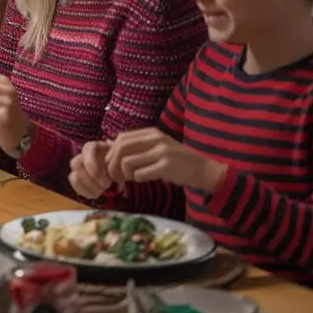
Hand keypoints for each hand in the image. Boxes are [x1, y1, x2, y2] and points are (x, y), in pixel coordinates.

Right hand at [69, 141, 115, 199]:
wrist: (120, 173)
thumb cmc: (120, 164)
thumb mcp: (121, 160)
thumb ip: (116, 163)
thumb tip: (115, 171)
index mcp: (94, 147)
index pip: (86, 150)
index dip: (90, 163)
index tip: (100, 175)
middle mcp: (83, 156)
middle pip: (76, 163)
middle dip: (90, 178)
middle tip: (106, 185)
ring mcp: (79, 168)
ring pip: (74, 176)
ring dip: (88, 186)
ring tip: (102, 191)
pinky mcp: (78, 179)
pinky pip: (75, 185)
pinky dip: (85, 192)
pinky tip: (96, 195)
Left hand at [106, 128, 226, 190]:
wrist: (202, 169)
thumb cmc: (176, 160)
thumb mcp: (157, 146)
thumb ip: (137, 145)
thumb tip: (109, 146)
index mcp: (151, 133)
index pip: (121, 139)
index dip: (112, 153)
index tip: (111, 165)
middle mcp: (155, 139)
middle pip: (121, 149)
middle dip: (113, 165)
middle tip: (116, 177)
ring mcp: (161, 152)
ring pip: (127, 162)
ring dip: (125, 174)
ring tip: (132, 178)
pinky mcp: (166, 166)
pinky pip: (140, 174)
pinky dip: (137, 179)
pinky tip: (144, 179)